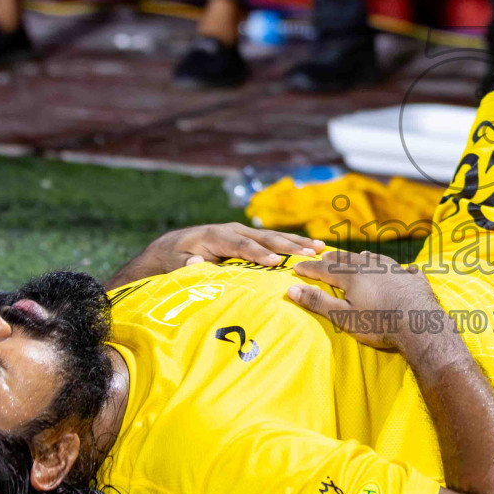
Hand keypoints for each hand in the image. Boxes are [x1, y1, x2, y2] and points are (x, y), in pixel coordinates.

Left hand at [154, 222, 323, 268]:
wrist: (173, 247)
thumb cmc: (175, 258)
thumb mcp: (176, 263)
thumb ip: (188, 264)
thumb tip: (199, 261)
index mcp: (216, 236)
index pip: (240, 245)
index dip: (258, 253)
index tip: (275, 262)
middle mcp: (233, 230)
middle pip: (263, 238)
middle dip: (287, 245)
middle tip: (309, 253)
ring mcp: (243, 232)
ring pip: (273, 237)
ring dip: (297, 242)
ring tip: (319, 248)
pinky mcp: (249, 238)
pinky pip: (273, 240)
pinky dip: (293, 244)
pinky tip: (312, 247)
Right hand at [288, 250, 445, 350]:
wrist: (420, 324)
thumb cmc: (379, 323)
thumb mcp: (344, 316)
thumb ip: (318, 302)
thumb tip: (291, 289)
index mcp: (353, 275)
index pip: (325, 269)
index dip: (310, 268)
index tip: (296, 267)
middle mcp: (373, 267)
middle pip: (349, 259)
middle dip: (334, 258)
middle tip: (324, 256)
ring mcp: (396, 270)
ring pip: (376, 259)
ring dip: (363, 257)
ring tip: (358, 256)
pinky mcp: (414, 279)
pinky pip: (405, 269)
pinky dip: (400, 267)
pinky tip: (404, 268)